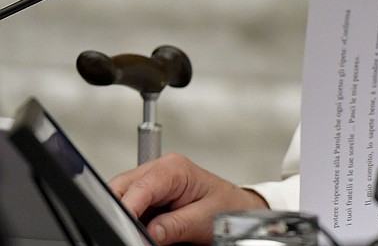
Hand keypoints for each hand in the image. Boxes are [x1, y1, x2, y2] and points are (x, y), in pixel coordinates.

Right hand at [109, 152, 268, 244]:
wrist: (236, 210)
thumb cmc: (227, 207)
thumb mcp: (204, 218)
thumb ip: (175, 225)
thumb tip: (149, 232)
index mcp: (174, 168)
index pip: (140, 186)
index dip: (127, 208)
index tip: (123, 227)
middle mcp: (160, 170)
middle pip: (121, 187)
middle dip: (118, 209)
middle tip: (126, 231)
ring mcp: (152, 183)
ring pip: (121, 196)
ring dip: (125, 215)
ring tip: (137, 230)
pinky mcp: (148, 198)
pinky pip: (130, 206)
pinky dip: (130, 219)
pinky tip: (140, 228)